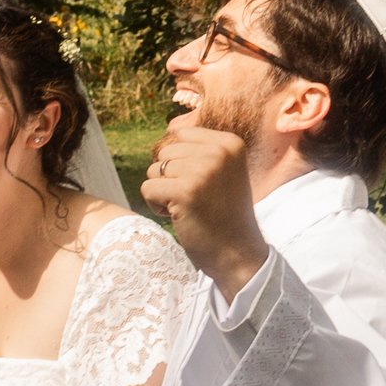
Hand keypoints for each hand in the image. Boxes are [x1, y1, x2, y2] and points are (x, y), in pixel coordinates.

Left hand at [143, 121, 267, 299]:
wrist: (237, 253)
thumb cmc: (225, 214)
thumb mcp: (224, 171)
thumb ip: (202, 150)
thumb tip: (170, 131)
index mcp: (230, 143)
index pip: (181, 135)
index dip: (182, 162)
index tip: (204, 184)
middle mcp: (219, 152)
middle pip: (165, 153)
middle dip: (171, 178)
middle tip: (196, 199)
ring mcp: (203, 170)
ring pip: (154, 171)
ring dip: (164, 193)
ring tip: (189, 208)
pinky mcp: (184, 191)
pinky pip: (148, 189)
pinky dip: (156, 206)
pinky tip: (179, 217)